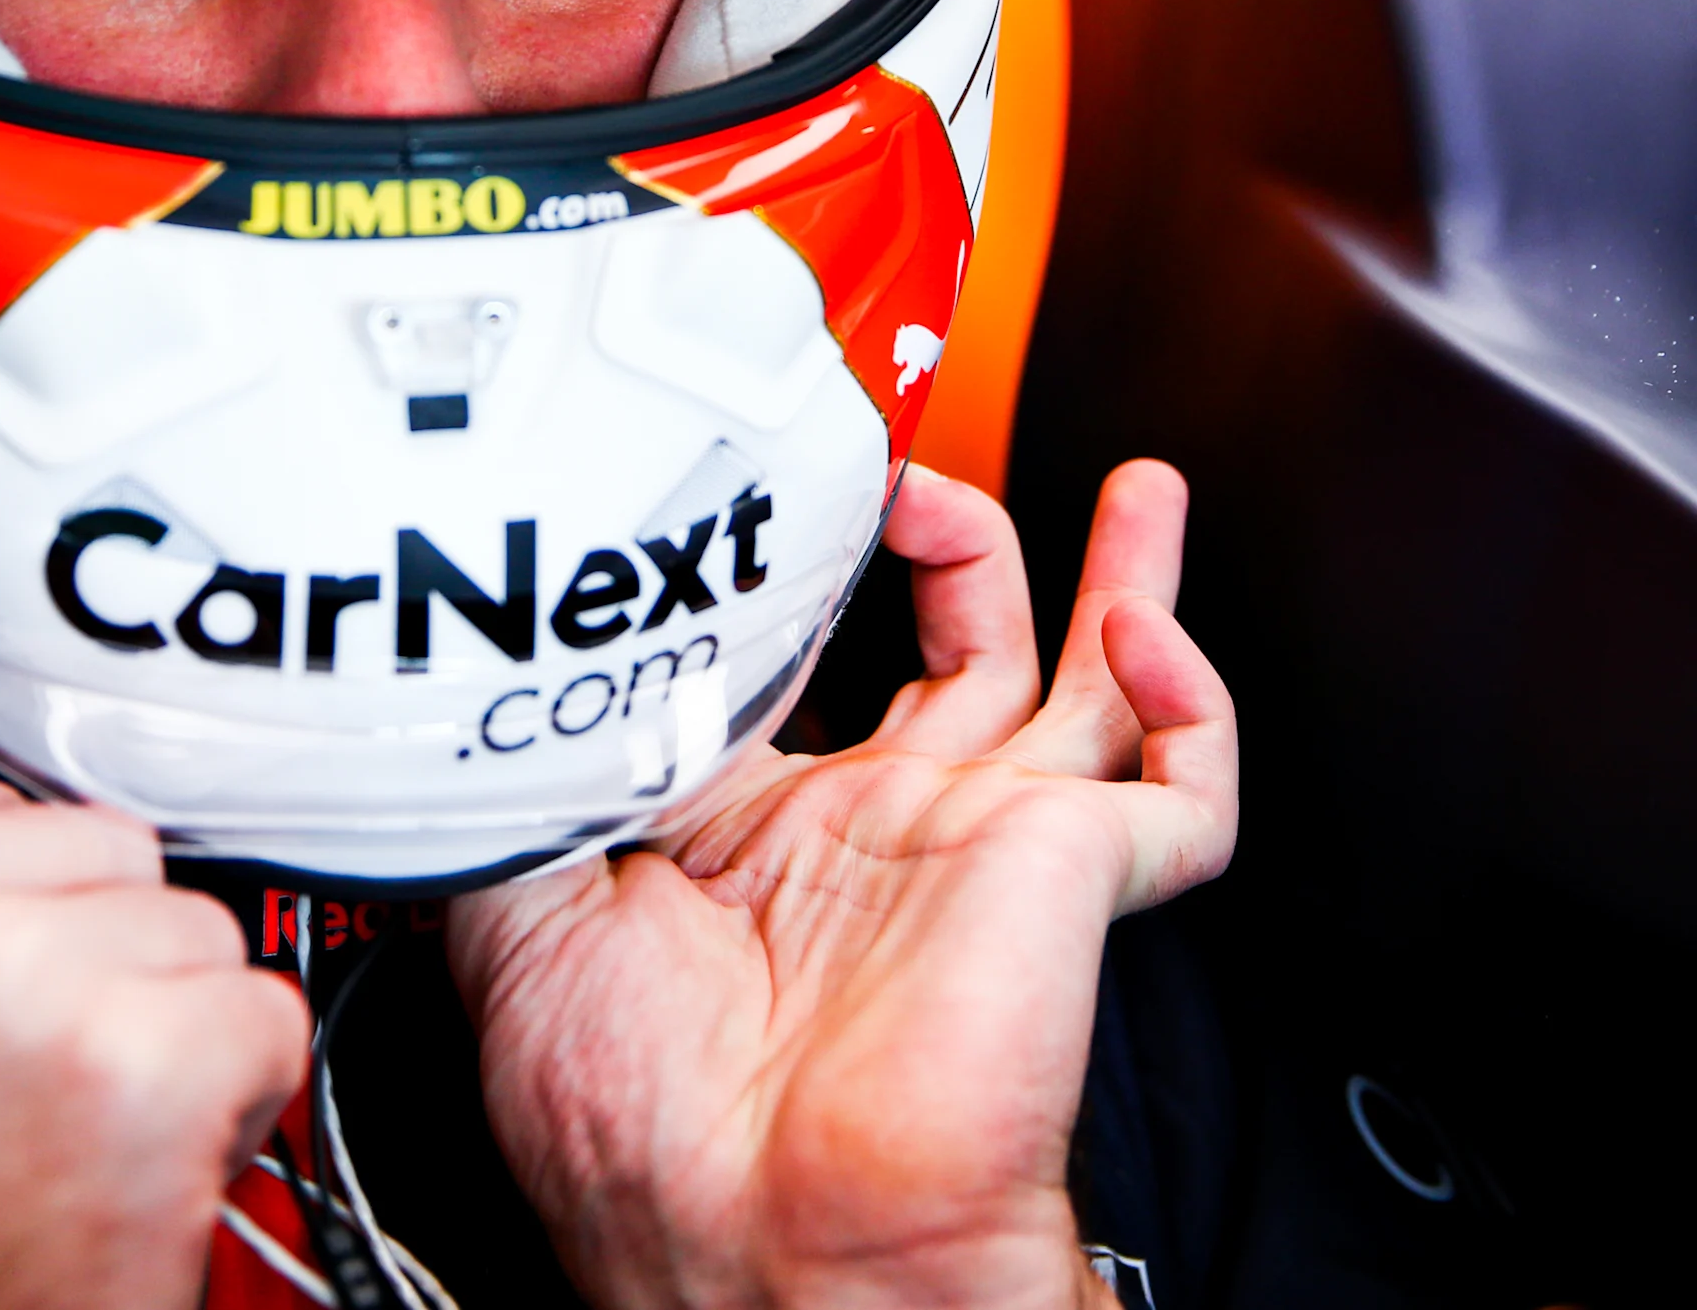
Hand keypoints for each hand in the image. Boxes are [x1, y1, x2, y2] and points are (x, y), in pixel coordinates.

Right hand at [0, 781, 307, 1309]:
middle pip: (89, 852)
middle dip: (86, 960)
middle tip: (26, 1088)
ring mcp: (18, 972)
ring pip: (186, 927)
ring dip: (163, 1027)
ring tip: (76, 1137)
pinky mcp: (141, 1061)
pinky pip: (260, 1015)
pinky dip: (238, 1094)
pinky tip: (152, 1166)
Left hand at [449, 460, 1234, 1309]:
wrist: (752, 1240)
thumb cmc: (641, 1136)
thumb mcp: (523, 920)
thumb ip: (526, 784)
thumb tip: (500, 683)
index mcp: (767, 838)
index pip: (812, 664)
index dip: (806, 572)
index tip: (791, 485)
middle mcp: (887, 834)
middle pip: (971, 652)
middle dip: (981, 541)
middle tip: (947, 464)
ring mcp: (986, 852)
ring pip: (1098, 692)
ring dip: (1124, 582)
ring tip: (1140, 490)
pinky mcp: (1072, 879)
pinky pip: (1185, 787)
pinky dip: (1196, 707)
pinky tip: (1149, 636)